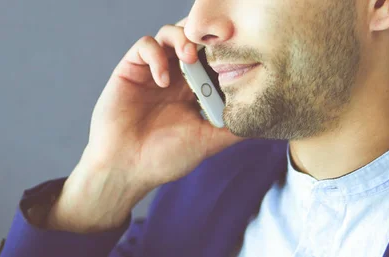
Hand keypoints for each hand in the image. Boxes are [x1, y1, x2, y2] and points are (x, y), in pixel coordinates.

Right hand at [46, 18, 244, 232]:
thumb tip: (263, 121)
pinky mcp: (131, 69)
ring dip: (182, 39)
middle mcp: (175, 76)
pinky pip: (145, 45)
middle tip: (214, 49)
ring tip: (189, 57)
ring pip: (170, 34)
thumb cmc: (164, 158)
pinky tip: (162, 80)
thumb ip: (233, 128)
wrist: (126, 168)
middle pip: (193, 39)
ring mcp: (153, 71)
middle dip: (205, 39)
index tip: (235, 57)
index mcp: (195, 90)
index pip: (213, 58)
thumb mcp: (207, 141)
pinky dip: (156, 56)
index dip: (224, 52)